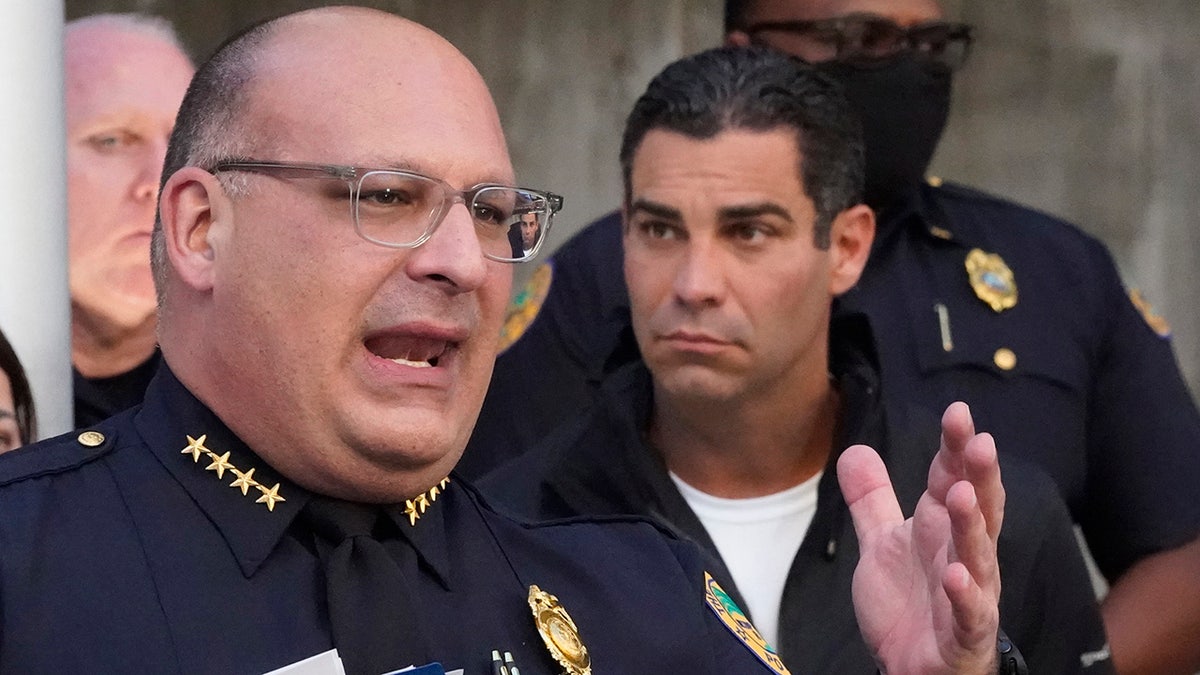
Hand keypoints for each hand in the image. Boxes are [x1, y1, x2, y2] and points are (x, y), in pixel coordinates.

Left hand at [837, 402, 1002, 674]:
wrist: (911, 668)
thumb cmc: (908, 605)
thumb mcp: (882, 544)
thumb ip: (872, 499)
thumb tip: (854, 448)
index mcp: (941, 530)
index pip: (952, 480)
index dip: (955, 448)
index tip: (958, 413)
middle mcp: (963, 556)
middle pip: (976, 509)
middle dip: (978, 475)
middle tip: (979, 441)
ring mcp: (969, 595)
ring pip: (977, 556)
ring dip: (971, 526)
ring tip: (960, 495)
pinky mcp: (965, 635)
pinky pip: (970, 614)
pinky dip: (965, 595)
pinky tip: (955, 575)